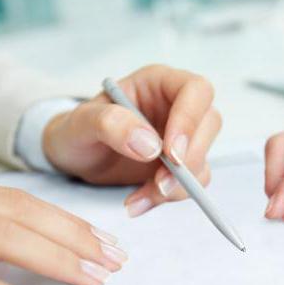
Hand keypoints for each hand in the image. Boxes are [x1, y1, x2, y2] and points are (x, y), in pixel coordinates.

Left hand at [42, 64, 220, 216]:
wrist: (75, 156)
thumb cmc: (77, 130)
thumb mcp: (81, 123)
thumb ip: (110, 124)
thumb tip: (150, 145)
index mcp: (158, 83)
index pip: (195, 90)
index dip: (190, 119)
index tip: (170, 153)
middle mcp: (176, 107)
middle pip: (208, 125)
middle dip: (188, 160)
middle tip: (158, 183)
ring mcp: (181, 138)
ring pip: (202, 159)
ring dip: (177, 186)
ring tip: (139, 198)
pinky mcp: (179, 167)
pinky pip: (190, 184)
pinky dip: (167, 198)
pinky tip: (139, 201)